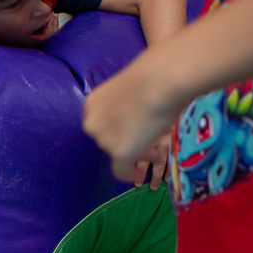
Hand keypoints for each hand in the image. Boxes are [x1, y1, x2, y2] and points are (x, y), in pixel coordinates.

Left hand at [82, 59, 179, 182]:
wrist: (160, 81)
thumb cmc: (152, 76)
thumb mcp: (131, 90)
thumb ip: (128, 106)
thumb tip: (139, 117)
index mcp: (92, 104)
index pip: (103, 123)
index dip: (120, 129)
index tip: (137, 132)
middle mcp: (92, 123)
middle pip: (110, 139)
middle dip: (131, 141)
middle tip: (151, 146)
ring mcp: (104, 139)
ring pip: (120, 152)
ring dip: (138, 153)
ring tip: (158, 155)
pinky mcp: (119, 153)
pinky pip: (121, 171)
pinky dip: (131, 174)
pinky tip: (141, 175)